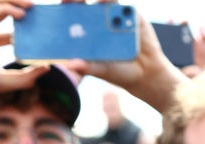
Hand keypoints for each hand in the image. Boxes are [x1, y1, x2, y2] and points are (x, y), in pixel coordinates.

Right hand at [0, 0, 50, 98]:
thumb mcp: (5, 81)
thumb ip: (26, 77)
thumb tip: (47, 68)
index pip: (5, 31)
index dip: (21, 28)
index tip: (39, 28)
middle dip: (17, 6)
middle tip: (37, 9)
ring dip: (13, 1)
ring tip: (32, 5)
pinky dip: (7, 8)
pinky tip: (22, 14)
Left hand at [61, 1, 186, 113]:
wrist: (147, 74)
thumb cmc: (120, 72)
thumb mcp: (102, 70)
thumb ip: (88, 67)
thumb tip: (71, 65)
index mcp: (87, 33)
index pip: (72, 16)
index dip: (64, 10)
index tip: (57, 8)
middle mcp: (100, 21)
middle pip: (85, 4)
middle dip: (77, 0)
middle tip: (70, 0)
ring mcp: (116, 17)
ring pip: (104, 2)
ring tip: (93, 0)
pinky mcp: (132, 16)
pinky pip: (124, 6)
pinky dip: (117, 4)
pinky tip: (109, 2)